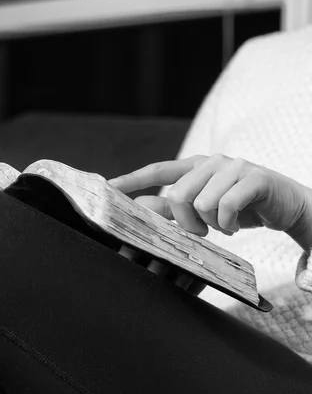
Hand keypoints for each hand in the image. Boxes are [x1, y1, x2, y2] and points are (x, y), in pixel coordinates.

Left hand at [109, 154, 311, 250]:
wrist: (284, 206)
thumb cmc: (240, 208)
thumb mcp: (203, 209)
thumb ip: (174, 209)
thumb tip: (140, 209)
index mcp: (196, 167)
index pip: (158, 171)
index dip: (132, 180)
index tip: (108, 188)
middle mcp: (211, 163)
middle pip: (178, 195)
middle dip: (186, 223)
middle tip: (202, 231)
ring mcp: (233, 167)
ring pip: (202, 203)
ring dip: (212, 225)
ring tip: (223, 226)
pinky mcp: (254, 178)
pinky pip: (227, 207)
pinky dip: (228, 224)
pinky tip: (234, 226)